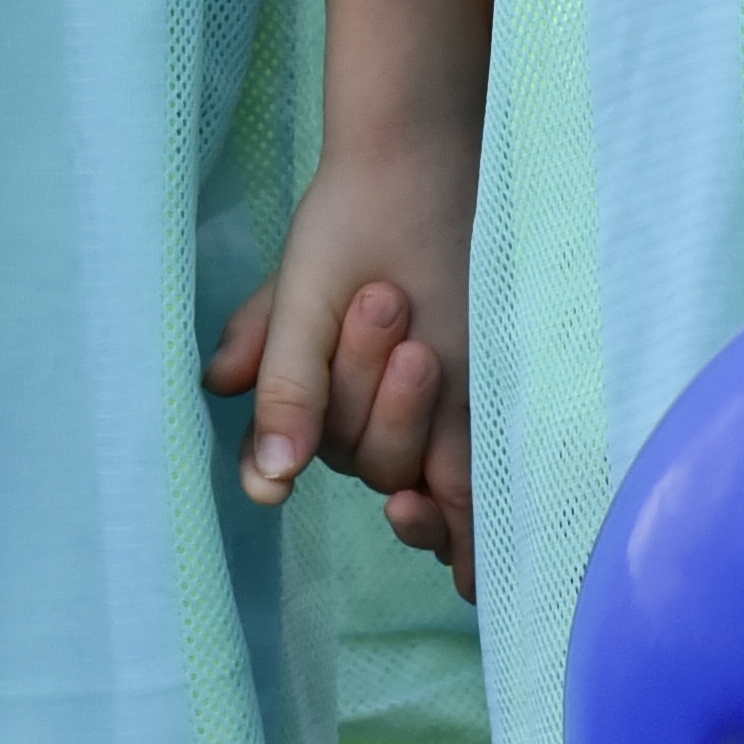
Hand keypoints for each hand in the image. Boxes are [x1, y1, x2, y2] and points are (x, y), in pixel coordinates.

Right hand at [209, 125, 479, 591]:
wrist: (428, 172)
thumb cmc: (353, 224)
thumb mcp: (303, 296)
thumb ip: (285, 383)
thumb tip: (269, 478)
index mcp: (299, 392)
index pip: (277, 456)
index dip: (276, 474)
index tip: (277, 482)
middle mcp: (351, 418)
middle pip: (355, 456)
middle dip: (364, 388)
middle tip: (383, 302)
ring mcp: (413, 424)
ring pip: (403, 470)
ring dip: (405, 416)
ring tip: (421, 348)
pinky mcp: (467, 421)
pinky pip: (463, 492)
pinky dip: (465, 531)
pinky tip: (473, 571)